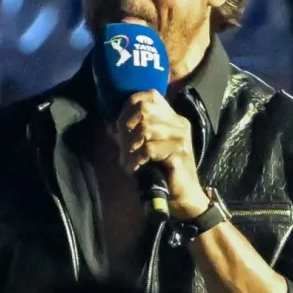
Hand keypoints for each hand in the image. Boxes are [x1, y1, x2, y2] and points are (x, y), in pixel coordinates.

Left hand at [115, 90, 209, 219]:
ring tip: (127, 161)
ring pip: (145, 129)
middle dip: (126, 129)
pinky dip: (136, 159)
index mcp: (173, 118)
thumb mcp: (145, 148)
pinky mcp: (180, 152)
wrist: (183, 196)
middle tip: (122, 148)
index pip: (150, 95)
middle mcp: (179, 123)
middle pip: (144, 111)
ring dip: (130, 147)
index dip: (130, 107)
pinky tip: (134, 168)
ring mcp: (181, 136)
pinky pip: (149, 149)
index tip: (120, 127)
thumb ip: (131, 134)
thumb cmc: (163, 172)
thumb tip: (109, 123)